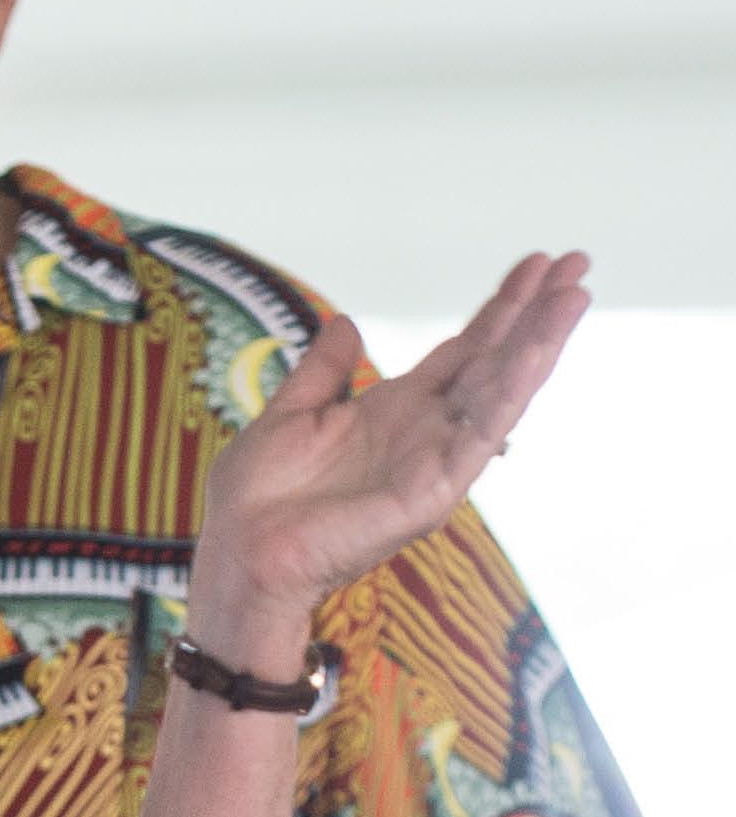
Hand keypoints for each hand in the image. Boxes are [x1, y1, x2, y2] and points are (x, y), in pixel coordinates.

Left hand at [187, 254, 589, 668]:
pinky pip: (479, 437)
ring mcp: (435, 462)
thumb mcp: (289, 414)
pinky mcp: (433, 494)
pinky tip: (535, 352)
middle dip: (536, 314)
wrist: (239, 553)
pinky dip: (509, 393)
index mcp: (397, 410)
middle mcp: (426, 432)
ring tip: (573, 296)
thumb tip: (346, 323)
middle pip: (495, 363)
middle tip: (577, 263)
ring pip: (500, 394)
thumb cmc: (256, 498)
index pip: (465, 350)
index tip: (536, 263)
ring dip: (539, 344)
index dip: (501, 309)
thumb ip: (323, 371)